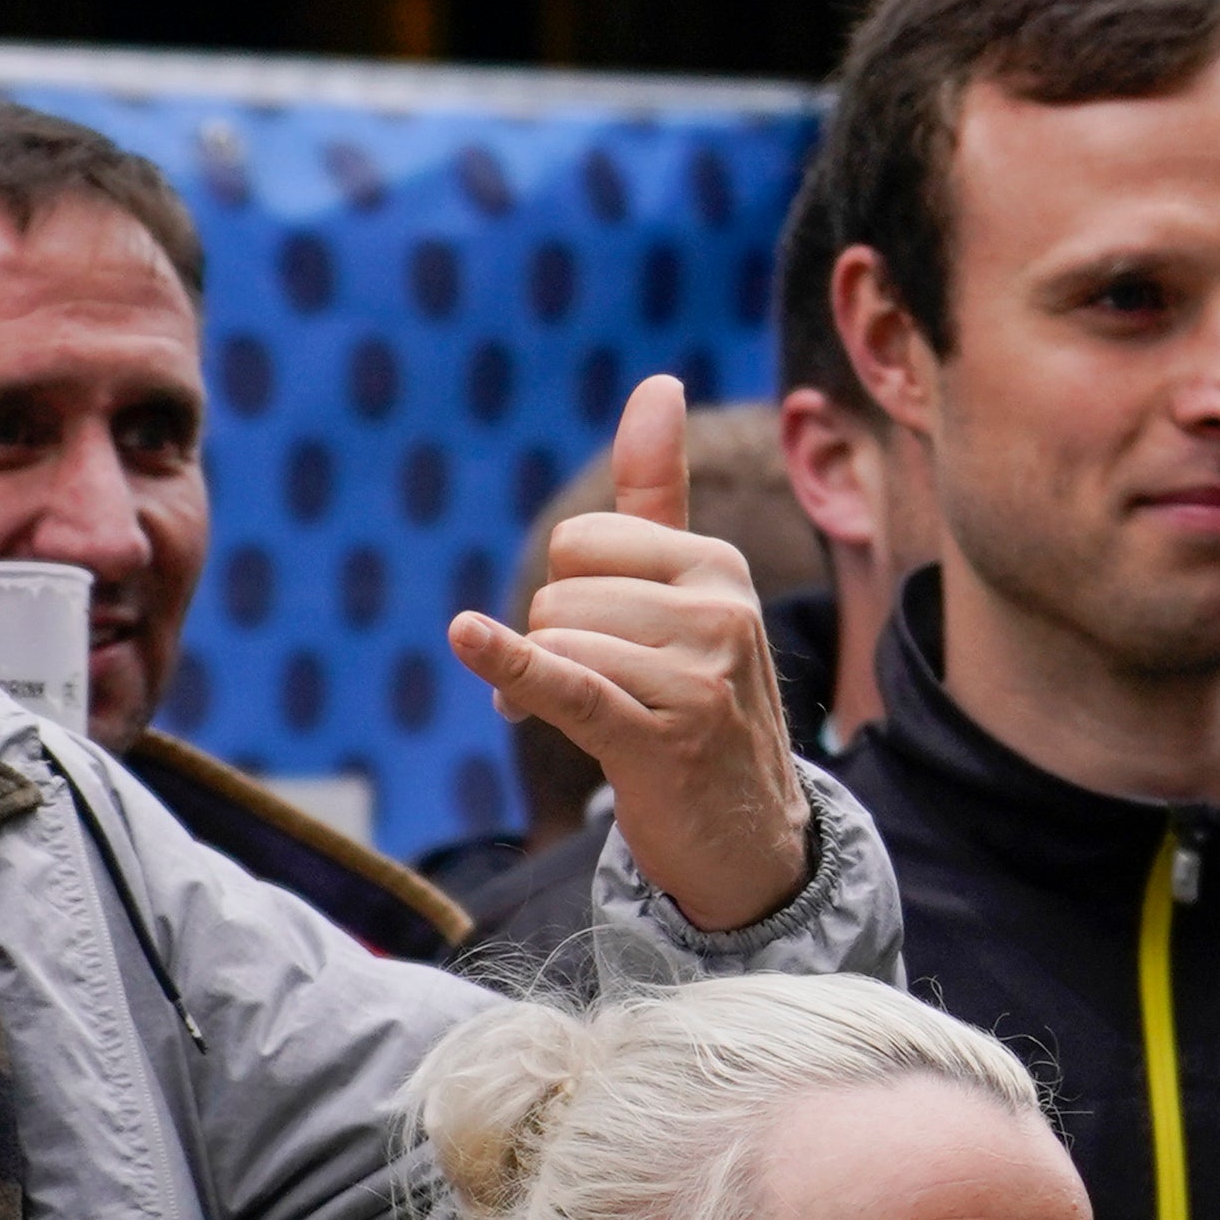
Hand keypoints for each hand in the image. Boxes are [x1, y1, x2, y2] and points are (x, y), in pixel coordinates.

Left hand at [448, 376, 812, 936]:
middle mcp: (719, 612)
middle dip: (549, 647)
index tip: (590, 644)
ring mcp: (697, 677)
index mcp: (717, 565)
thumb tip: (658, 381)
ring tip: (600, 730)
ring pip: (556, 643)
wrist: (748, 838)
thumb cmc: (699, 703)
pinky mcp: (662, 740)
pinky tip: (470, 639)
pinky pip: (566, 684)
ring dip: (543, 692)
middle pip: (559, 594)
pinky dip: (510, 666)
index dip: (560, 596)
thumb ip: (659, 493)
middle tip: (593, 699)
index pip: (580, 542)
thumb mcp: (686, 595)